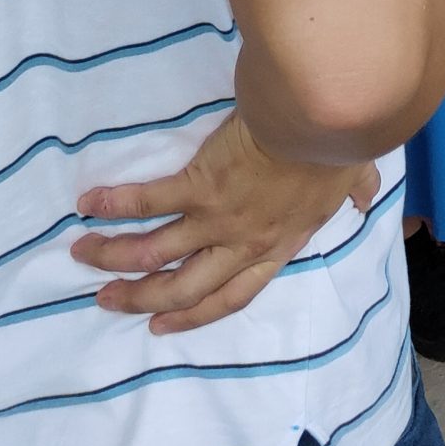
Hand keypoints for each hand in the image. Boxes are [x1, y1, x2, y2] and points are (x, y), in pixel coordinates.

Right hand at [71, 112, 382, 332]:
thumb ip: (353, 193)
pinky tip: (87, 204)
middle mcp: (243, 241)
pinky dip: (115, 205)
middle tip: (106, 299)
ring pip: (155, 252)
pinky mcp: (200, 184)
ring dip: (114, 257)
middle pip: (183, 287)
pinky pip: (149, 201)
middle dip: (140, 298)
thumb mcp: (353, 176)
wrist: (326, 120)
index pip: (233, 295)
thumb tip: (362, 199)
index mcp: (279, 244)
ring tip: (82, 254)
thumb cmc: (341, 144)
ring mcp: (218, 217)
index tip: (162, 325)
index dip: (196, 314)